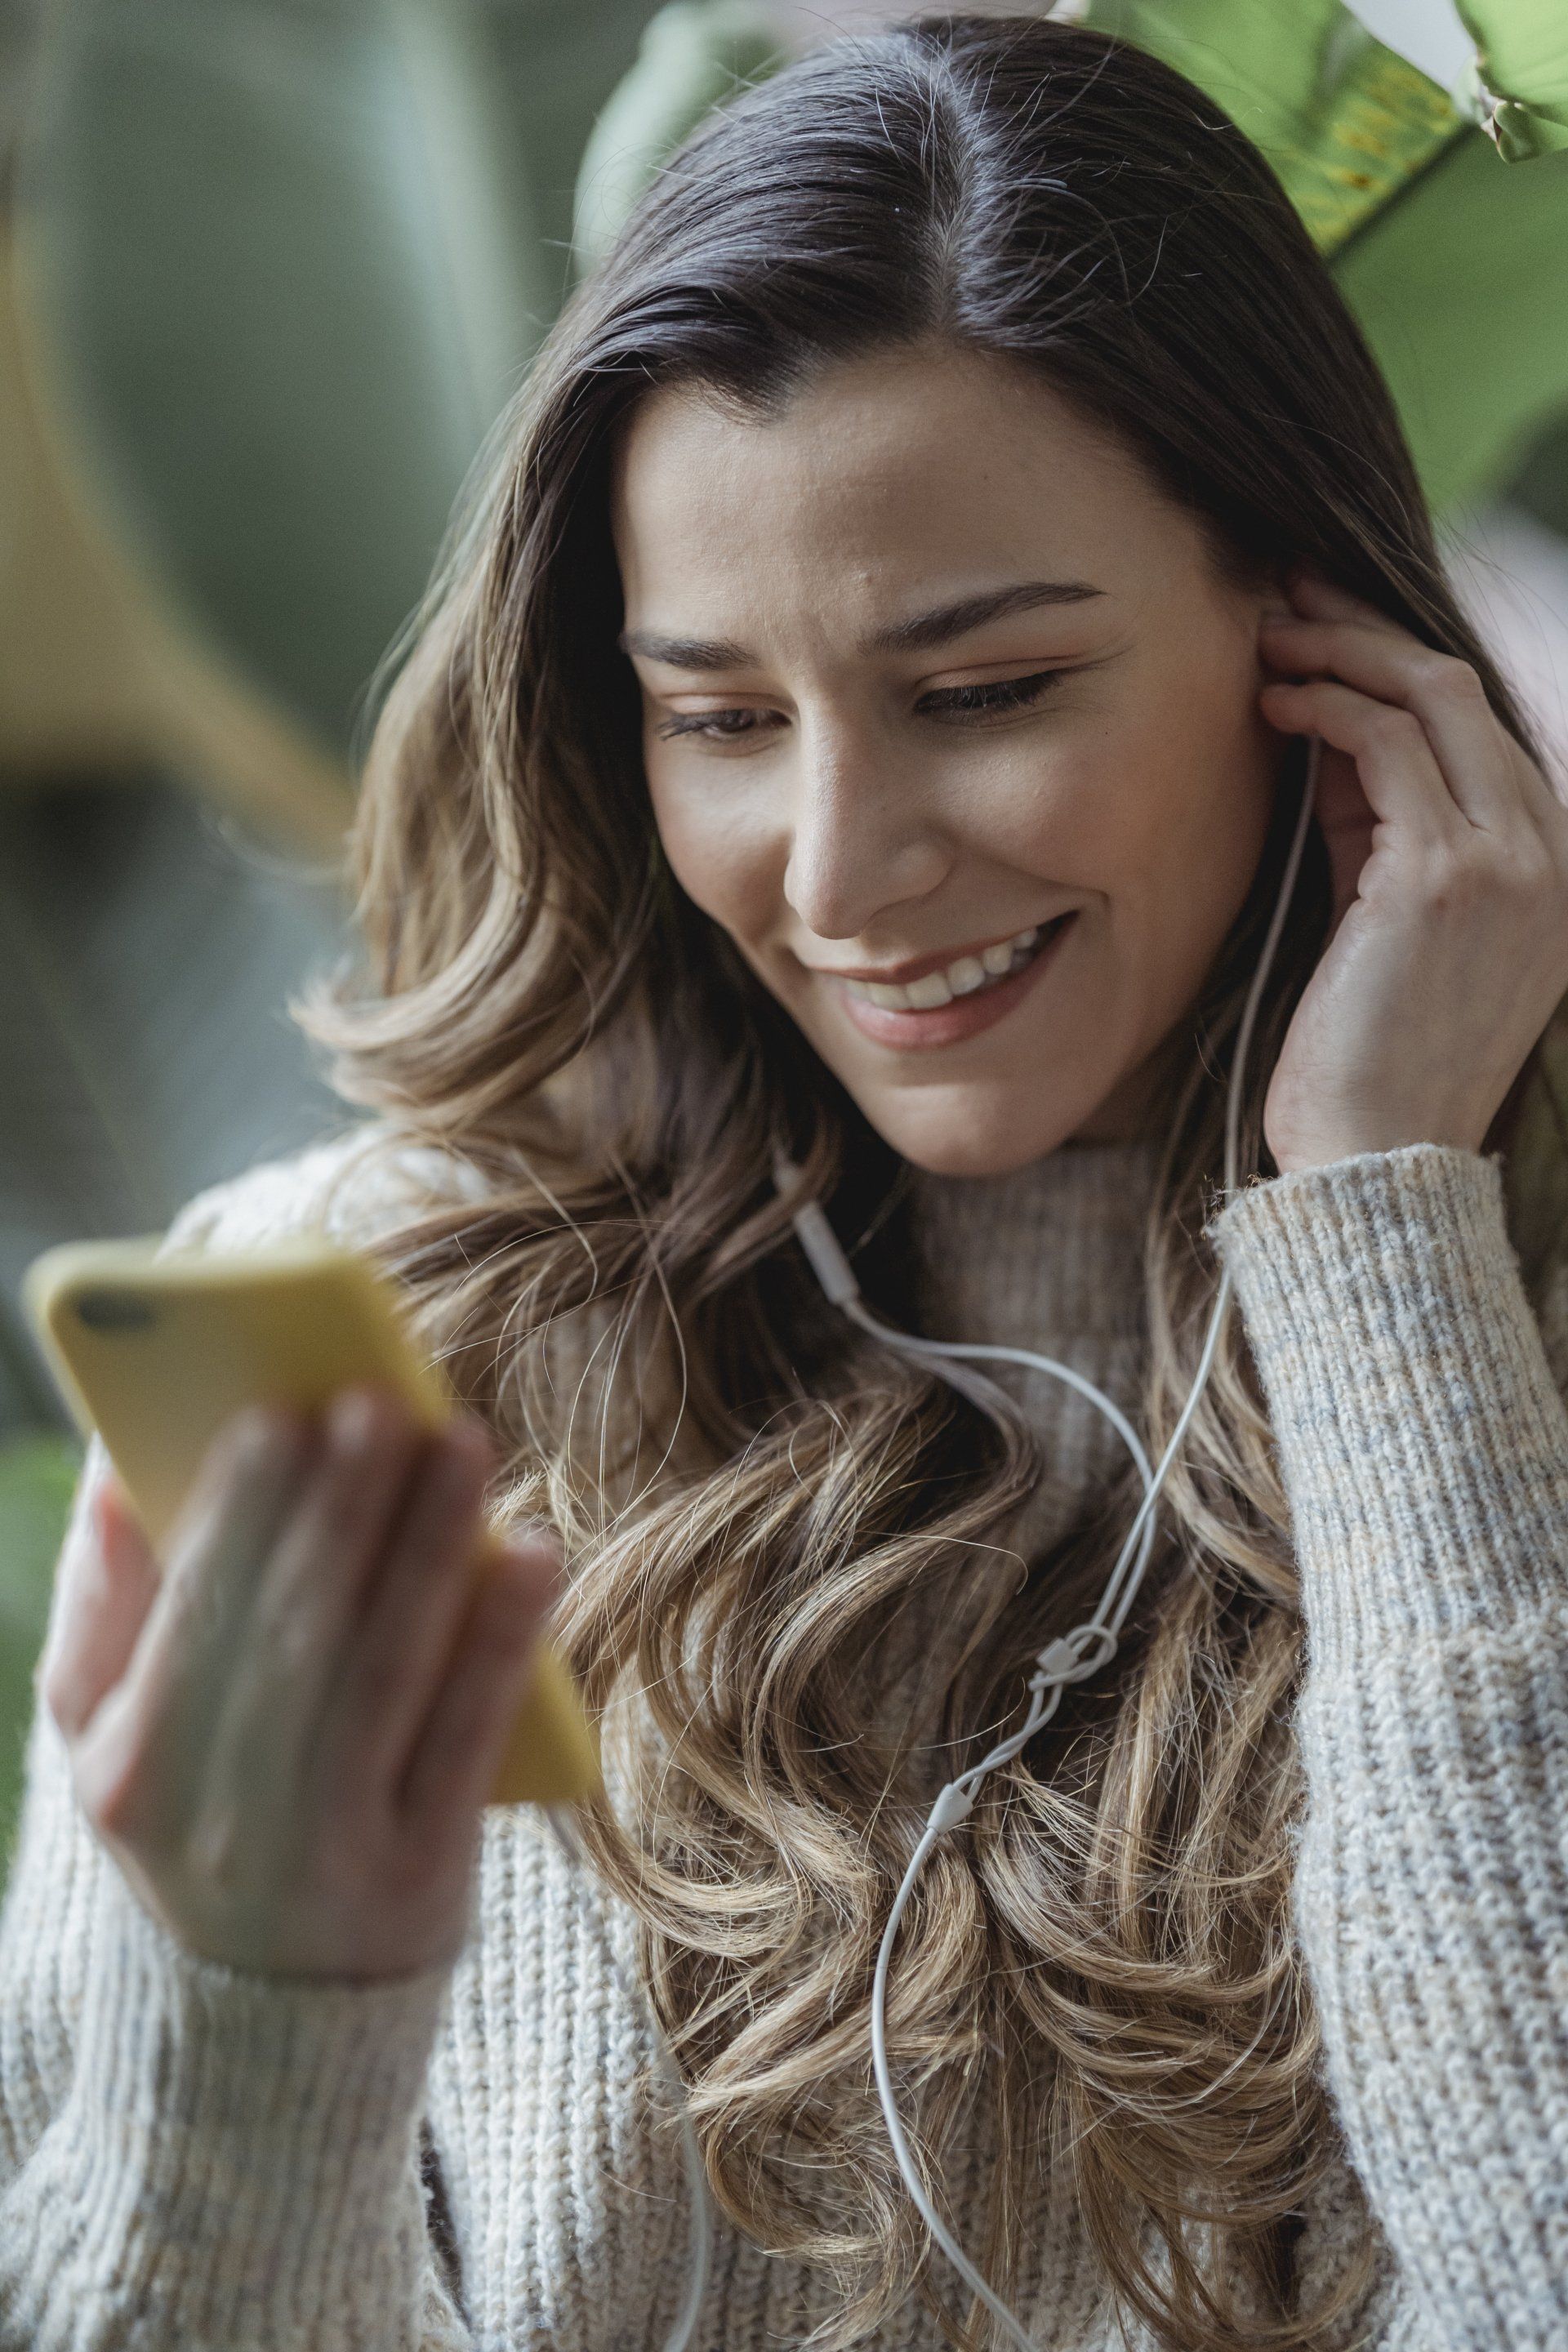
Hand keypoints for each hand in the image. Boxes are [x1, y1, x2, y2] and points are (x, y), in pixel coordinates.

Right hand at [39, 1389, 559, 1981]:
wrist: (265, 2019)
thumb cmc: (196, 1816)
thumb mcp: (111, 1739)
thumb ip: (104, 1608)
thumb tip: (115, 1474)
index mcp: (130, 1768)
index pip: (187, 1619)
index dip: (236, 1514)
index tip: (280, 1412)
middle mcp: (221, 1816)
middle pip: (292, 1633)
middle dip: (340, 1507)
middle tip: (383, 1401)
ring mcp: (326, 1851)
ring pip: (383, 1671)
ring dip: (427, 1546)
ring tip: (461, 1444)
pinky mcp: (421, 1876)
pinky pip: (466, 1738)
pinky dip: (501, 1640)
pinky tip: (531, 1556)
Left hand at [1255, 568, 1567, 1175]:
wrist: (1376, 1164)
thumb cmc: (1365, 1061)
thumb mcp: (1381, 921)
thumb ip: (1376, 828)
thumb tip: (1327, 731)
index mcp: (1548, 867)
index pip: (1477, 727)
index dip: (1393, 664)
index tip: (1322, 628)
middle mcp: (1549, 854)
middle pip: (1461, 690)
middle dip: (1366, 628)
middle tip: (1285, 600)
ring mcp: (1508, 860)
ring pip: (1429, 697)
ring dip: (1338, 653)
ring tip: (1265, 643)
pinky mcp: (1442, 875)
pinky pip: (1383, 745)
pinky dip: (1325, 706)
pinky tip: (1274, 702)